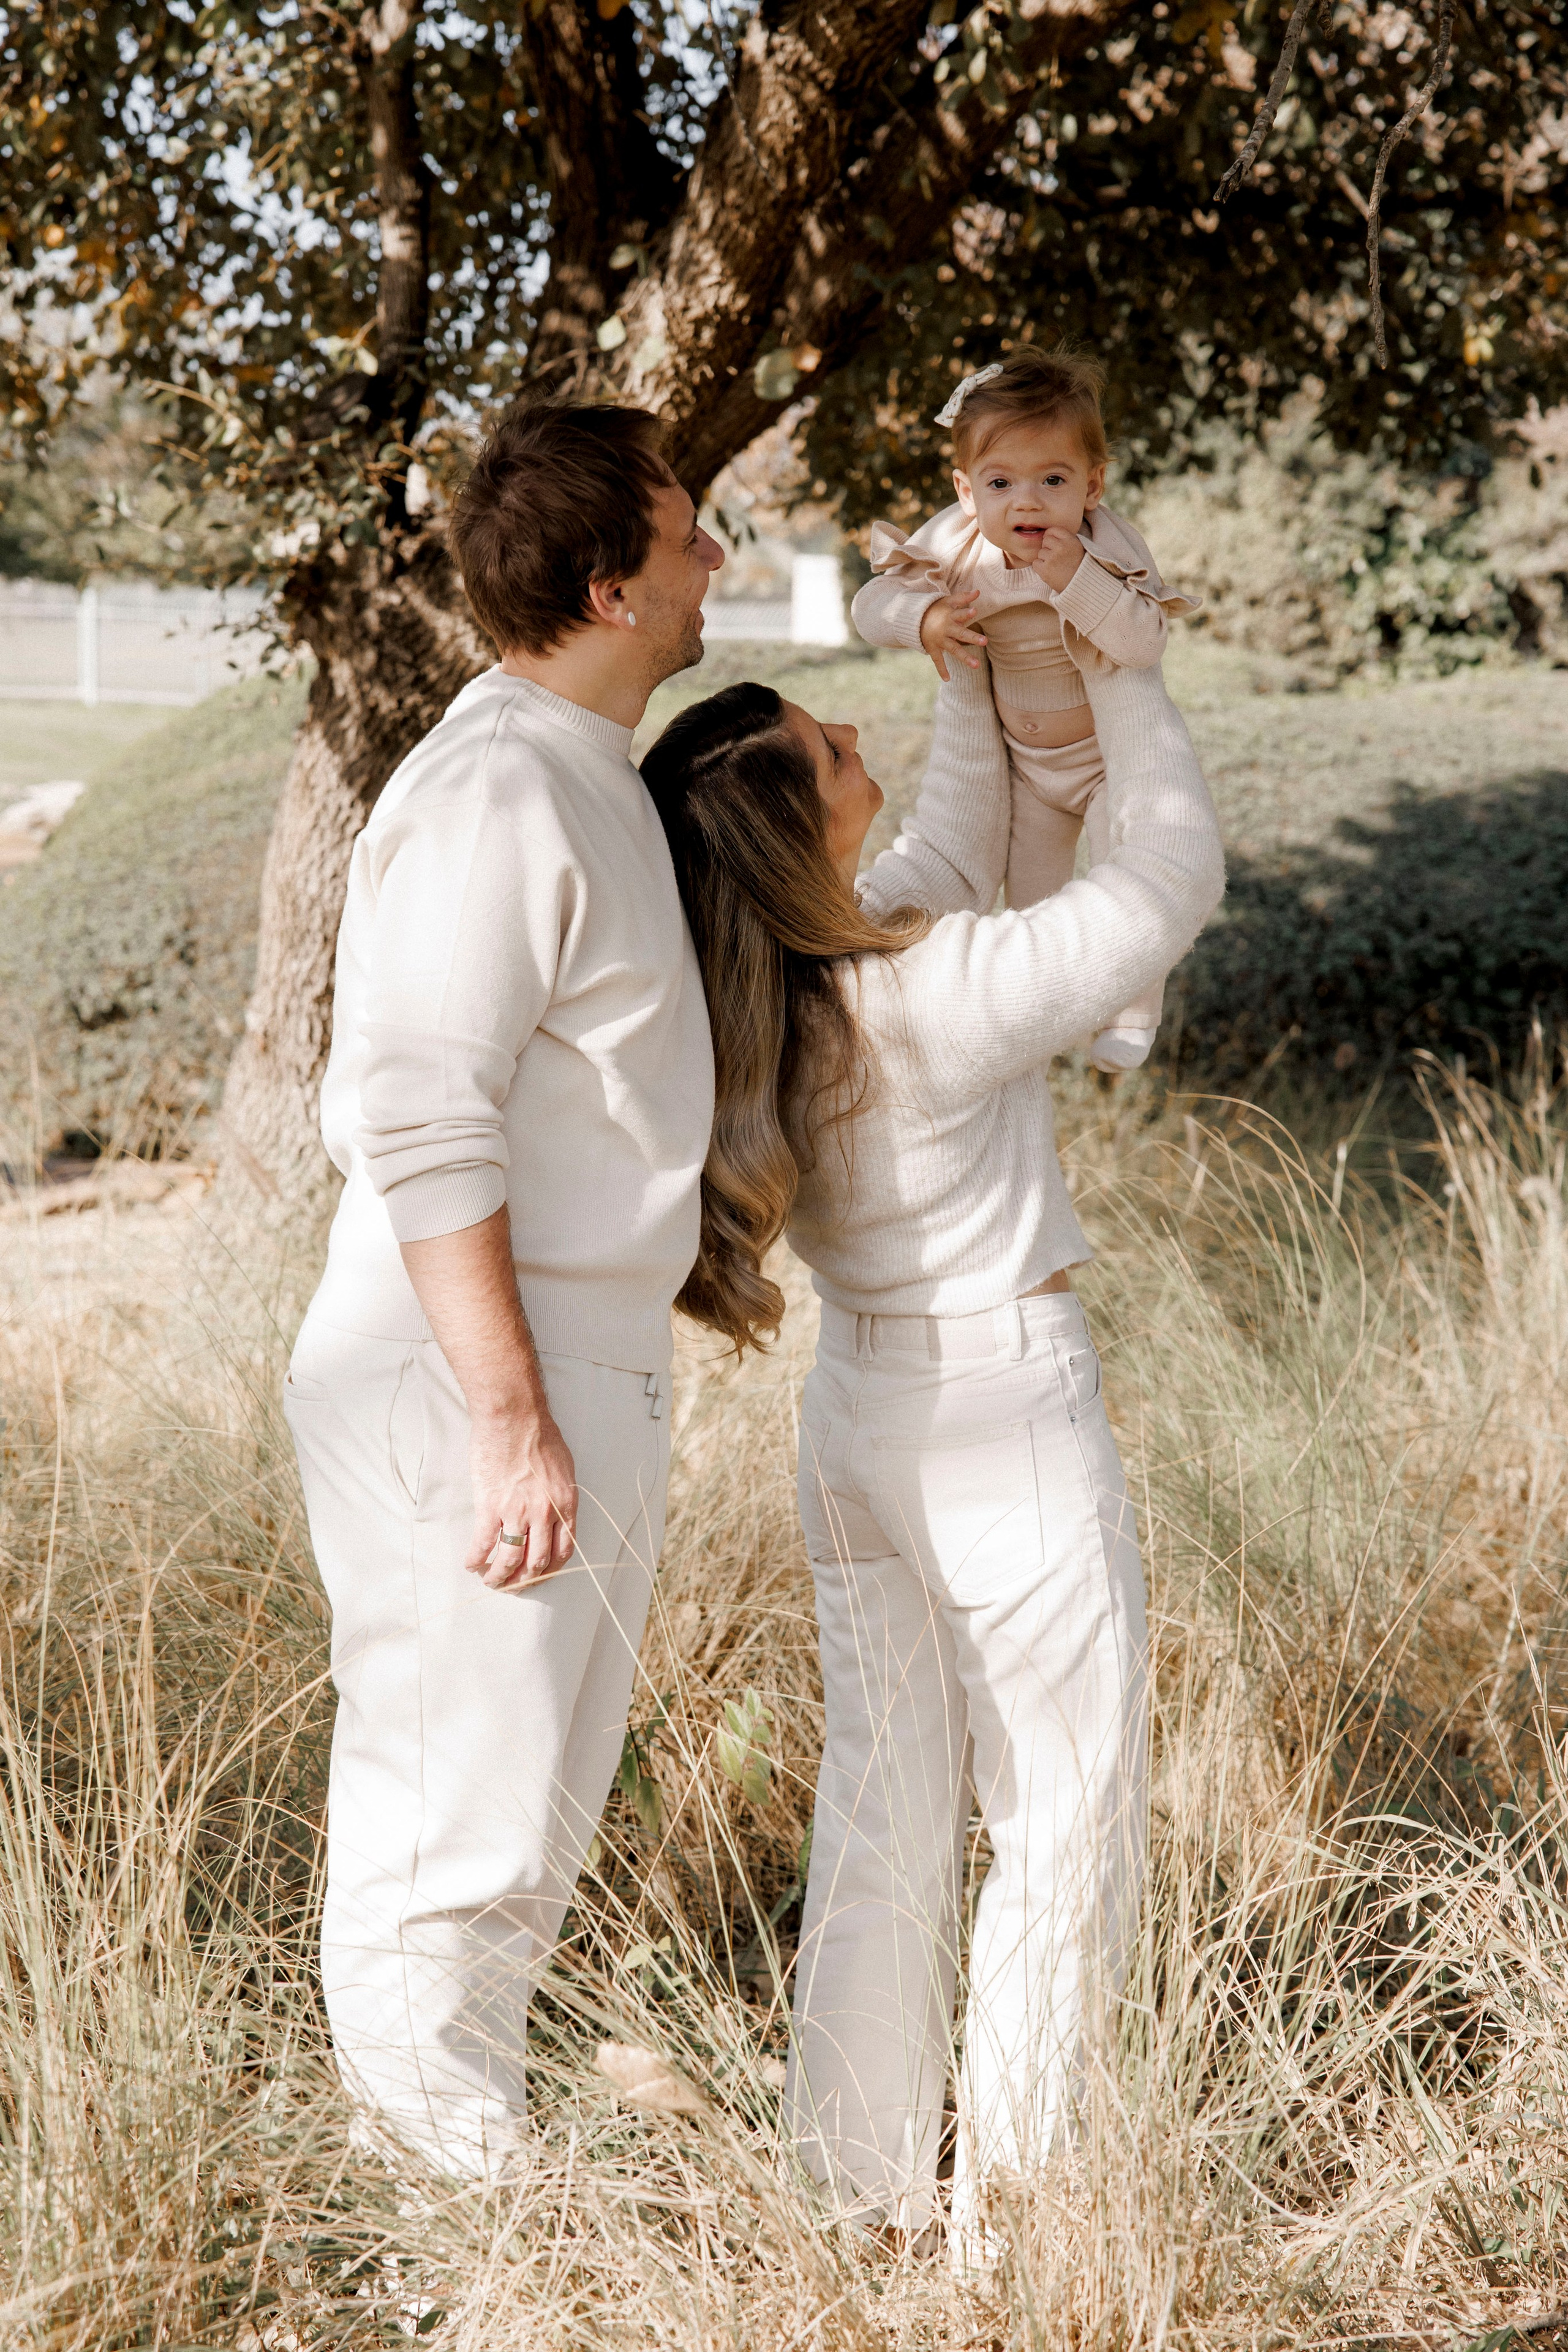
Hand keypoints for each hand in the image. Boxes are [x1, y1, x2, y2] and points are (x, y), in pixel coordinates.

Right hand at [465, 1403, 577, 1588]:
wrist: (514, 1417)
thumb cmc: (540, 1434)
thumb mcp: (564, 1467)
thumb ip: (560, 1494)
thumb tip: (555, 1513)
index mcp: (565, 1503)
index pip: (564, 1548)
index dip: (552, 1568)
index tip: (541, 1574)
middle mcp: (544, 1513)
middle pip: (537, 1561)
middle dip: (525, 1579)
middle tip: (515, 1585)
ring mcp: (517, 1511)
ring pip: (510, 1559)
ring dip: (499, 1576)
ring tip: (491, 1581)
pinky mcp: (490, 1506)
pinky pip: (483, 1543)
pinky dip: (476, 1559)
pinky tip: (471, 1564)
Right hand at [918, 590, 986, 680]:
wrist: (915, 619)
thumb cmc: (936, 609)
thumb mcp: (948, 601)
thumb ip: (963, 597)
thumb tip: (978, 591)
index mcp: (949, 616)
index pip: (959, 613)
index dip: (966, 613)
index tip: (974, 611)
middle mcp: (945, 629)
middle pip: (960, 633)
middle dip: (972, 637)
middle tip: (985, 641)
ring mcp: (939, 640)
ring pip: (954, 649)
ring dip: (965, 657)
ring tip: (977, 665)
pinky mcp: (933, 649)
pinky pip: (938, 660)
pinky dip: (941, 670)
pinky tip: (947, 679)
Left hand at [1033, 528, 1084, 593]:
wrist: (1082, 587)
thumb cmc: (1080, 568)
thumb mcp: (1079, 548)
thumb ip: (1067, 540)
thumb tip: (1050, 534)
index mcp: (1071, 540)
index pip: (1053, 530)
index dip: (1051, 536)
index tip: (1053, 544)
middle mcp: (1061, 547)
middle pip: (1045, 541)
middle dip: (1048, 548)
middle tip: (1056, 558)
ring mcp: (1052, 558)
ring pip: (1040, 553)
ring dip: (1045, 559)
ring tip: (1055, 567)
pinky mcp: (1045, 570)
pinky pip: (1035, 563)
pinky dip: (1040, 568)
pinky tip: (1049, 572)